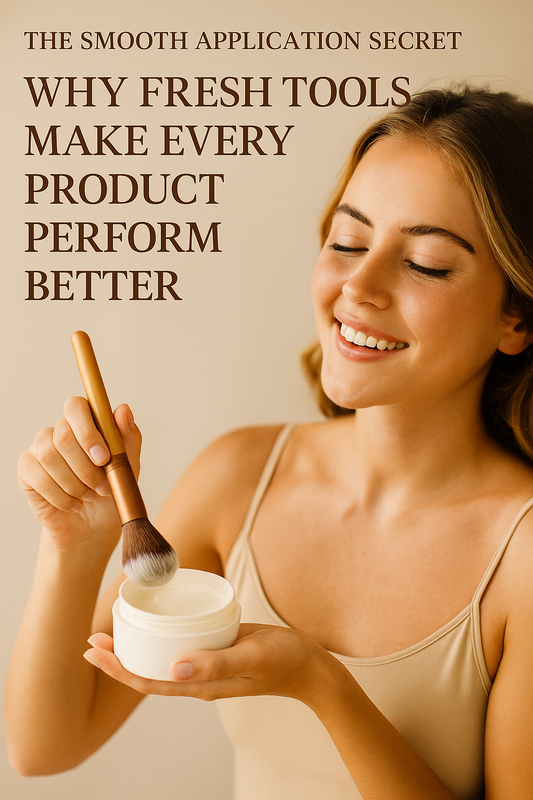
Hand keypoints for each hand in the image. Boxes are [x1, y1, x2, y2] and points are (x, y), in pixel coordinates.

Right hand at [18, 397, 141, 552]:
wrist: (93, 527)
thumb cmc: (110, 492)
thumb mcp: (127, 468)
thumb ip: (127, 438)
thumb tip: (124, 409)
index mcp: (86, 424)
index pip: (76, 406)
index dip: (87, 431)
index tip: (103, 457)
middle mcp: (60, 431)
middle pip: (62, 434)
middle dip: (85, 467)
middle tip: (102, 487)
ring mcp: (40, 448)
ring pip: (49, 456)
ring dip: (75, 483)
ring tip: (89, 496)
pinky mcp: (27, 469)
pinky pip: (38, 477)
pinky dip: (61, 496)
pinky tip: (73, 504)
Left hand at [84, 623, 333, 705]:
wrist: (310, 666)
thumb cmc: (284, 660)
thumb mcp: (251, 657)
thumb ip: (216, 663)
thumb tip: (173, 668)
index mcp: (201, 685)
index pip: (149, 682)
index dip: (119, 669)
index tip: (94, 652)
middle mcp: (198, 679)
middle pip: (148, 674)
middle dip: (118, 660)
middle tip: (92, 640)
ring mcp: (207, 666)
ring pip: (161, 661)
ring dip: (136, 648)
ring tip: (115, 630)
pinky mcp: (216, 651)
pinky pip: (180, 648)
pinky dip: (161, 637)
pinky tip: (156, 622)